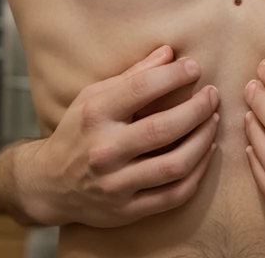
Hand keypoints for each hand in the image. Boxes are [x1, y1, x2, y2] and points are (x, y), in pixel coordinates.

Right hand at [29, 46, 218, 227]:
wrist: (50, 184)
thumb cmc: (78, 131)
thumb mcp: (95, 95)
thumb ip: (133, 75)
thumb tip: (170, 53)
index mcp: (95, 115)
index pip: (141, 89)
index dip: (174, 76)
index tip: (195, 67)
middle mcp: (104, 150)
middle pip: (163, 129)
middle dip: (197, 108)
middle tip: (213, 95)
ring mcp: (116, 184)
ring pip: (174, 164)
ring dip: (203, 140)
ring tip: (214, 120)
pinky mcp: (127, 210)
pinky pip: (174, 194)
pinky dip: (198, 172)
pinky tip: (206, 152)